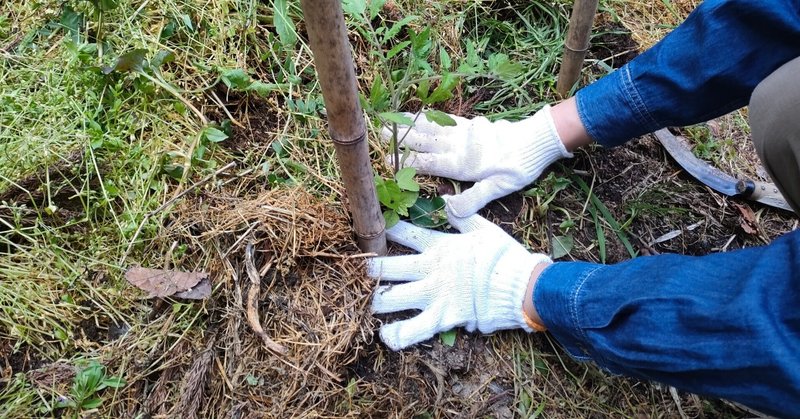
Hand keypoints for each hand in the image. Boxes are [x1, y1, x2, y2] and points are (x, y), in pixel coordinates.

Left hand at [367, 212, 551, 350]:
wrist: (522, 287)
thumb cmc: (505, 256)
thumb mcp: (484, 228)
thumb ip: (461, 216)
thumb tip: (446, 201)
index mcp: (440, 246)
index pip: (405, 233)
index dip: (386, 228)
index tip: (372, 225)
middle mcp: (430, 270)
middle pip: (388, 267)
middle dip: (370, 268)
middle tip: (358, 270)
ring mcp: (433, 295)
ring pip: (391, 299)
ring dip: (374, 301)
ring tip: (363, 301)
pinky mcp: (442, 318)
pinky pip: (413, 330)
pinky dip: (397, 335)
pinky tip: (385, 336)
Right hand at [382, 105, 571, 216]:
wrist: (538, 140)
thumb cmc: (520, 167)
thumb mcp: (500, 189)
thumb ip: (474, 199)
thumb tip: (449, 210)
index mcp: (462, 164)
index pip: (427, 163)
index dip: (405, 162)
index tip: (384, 160)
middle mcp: (458, 146)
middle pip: (423, 141)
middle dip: (399, 138)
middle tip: (376, 133)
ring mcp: (464, 133)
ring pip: (431, 127)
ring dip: (409, 124)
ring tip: (389, 120)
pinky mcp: (471, 125)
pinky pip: (444, 118)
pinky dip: (428, 116)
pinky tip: (418, 114)